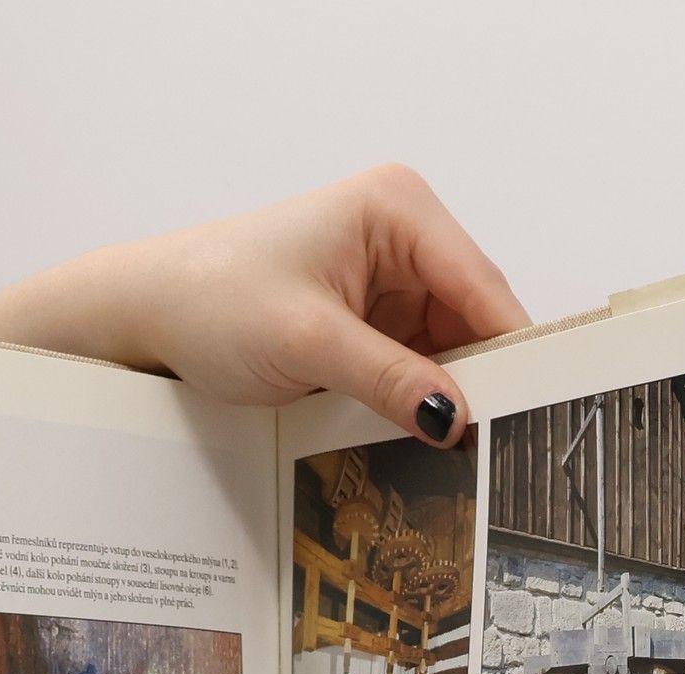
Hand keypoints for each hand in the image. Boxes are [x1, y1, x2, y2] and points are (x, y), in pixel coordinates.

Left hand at [0, 165, 529, 445]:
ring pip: (446, 351)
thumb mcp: (308, 343)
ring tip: (457, 454)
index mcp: (399, 209)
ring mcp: (387, 279)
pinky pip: (412, 366)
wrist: (150, 312)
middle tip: (495, 449)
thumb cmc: (212, 299)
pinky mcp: (368, 320)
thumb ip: (388, 379)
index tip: (534, 412)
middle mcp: (403, 235)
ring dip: (444, 399)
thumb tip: (454, 418)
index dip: (511, 352)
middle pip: (473, 320)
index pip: (482, 285)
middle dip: (478, 381)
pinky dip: (414, 402)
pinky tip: (418, 439)